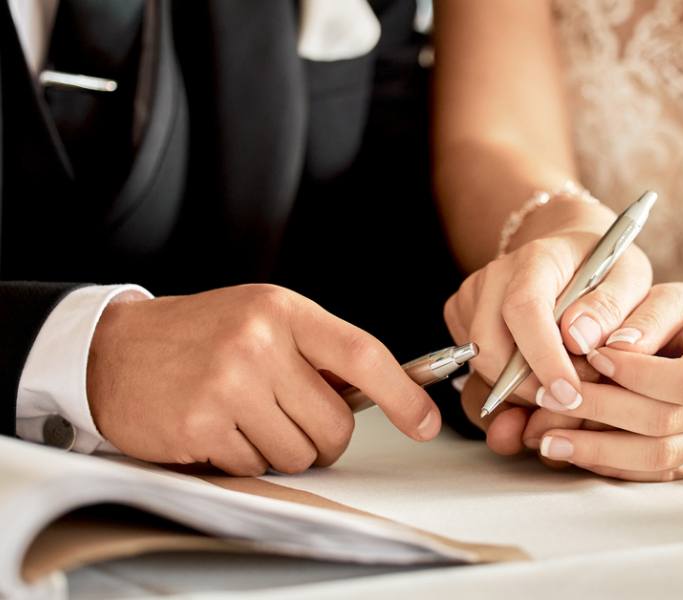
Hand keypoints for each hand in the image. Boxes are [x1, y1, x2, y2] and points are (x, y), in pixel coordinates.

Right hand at [87, 284, 440, 475]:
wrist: (116, 350)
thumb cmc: (203, 335)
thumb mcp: (263, 318)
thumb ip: (317, 351)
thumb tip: (383, 393)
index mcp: (283, 311)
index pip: (361, 353)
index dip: (402, 394)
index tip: (426, 423)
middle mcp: (259, 343)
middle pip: (334, 425)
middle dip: (323, 438)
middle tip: (290, 418)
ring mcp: (228, 384)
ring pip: (298, 454)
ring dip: (280, 449)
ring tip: (246, 416)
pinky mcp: (201, 424)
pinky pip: (255, 467)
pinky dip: (242, 458)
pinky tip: (216, 427)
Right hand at [444, 200, 651, 447]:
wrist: (571, 252)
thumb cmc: (604, 266)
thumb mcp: (631, 279)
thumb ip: (613, 308)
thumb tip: (582, 340)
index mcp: (538, 258)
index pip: (525, 310)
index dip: (544, 358)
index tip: (570, 393)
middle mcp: (496, 275)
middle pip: (491, 348)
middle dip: (530, 388)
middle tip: (573, 398)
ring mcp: (473, 296)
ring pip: (482, 366)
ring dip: (521, 391)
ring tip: (562, 384)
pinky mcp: (462, 316)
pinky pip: (476, 368)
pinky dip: (508, 386)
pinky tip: (540, 374)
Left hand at [519, 283, 682, 479]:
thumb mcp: (675, 297)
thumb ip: (645, 318)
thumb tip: (608, 347)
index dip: (638, 373)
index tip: (593, 356)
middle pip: (664, 422)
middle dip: (600, 410)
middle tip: (547, 398)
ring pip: (656, 457)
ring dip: (597, 450)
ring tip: (546, 439)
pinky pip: (651, 473)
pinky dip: (607, 464)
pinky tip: (569, 451)